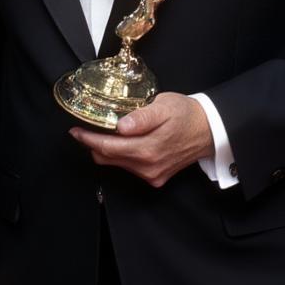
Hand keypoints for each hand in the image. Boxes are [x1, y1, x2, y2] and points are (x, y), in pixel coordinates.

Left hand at [69, 92, 213, 187]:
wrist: (209, 130)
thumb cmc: (186, 114)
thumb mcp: (164, 106)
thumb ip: (142, 117)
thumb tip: (121, 126)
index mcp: (148, 149)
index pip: (107, 148)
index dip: (88, 140)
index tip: (75, 131)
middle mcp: (148, 167)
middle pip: (108, 159)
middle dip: (93, 145)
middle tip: (85, 129)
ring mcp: (152, 175)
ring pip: (117, 164)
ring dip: (107, 150)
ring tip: (104, 132)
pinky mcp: (156, 178)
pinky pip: (129, 168)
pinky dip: (120, 156)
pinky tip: (122, 142)